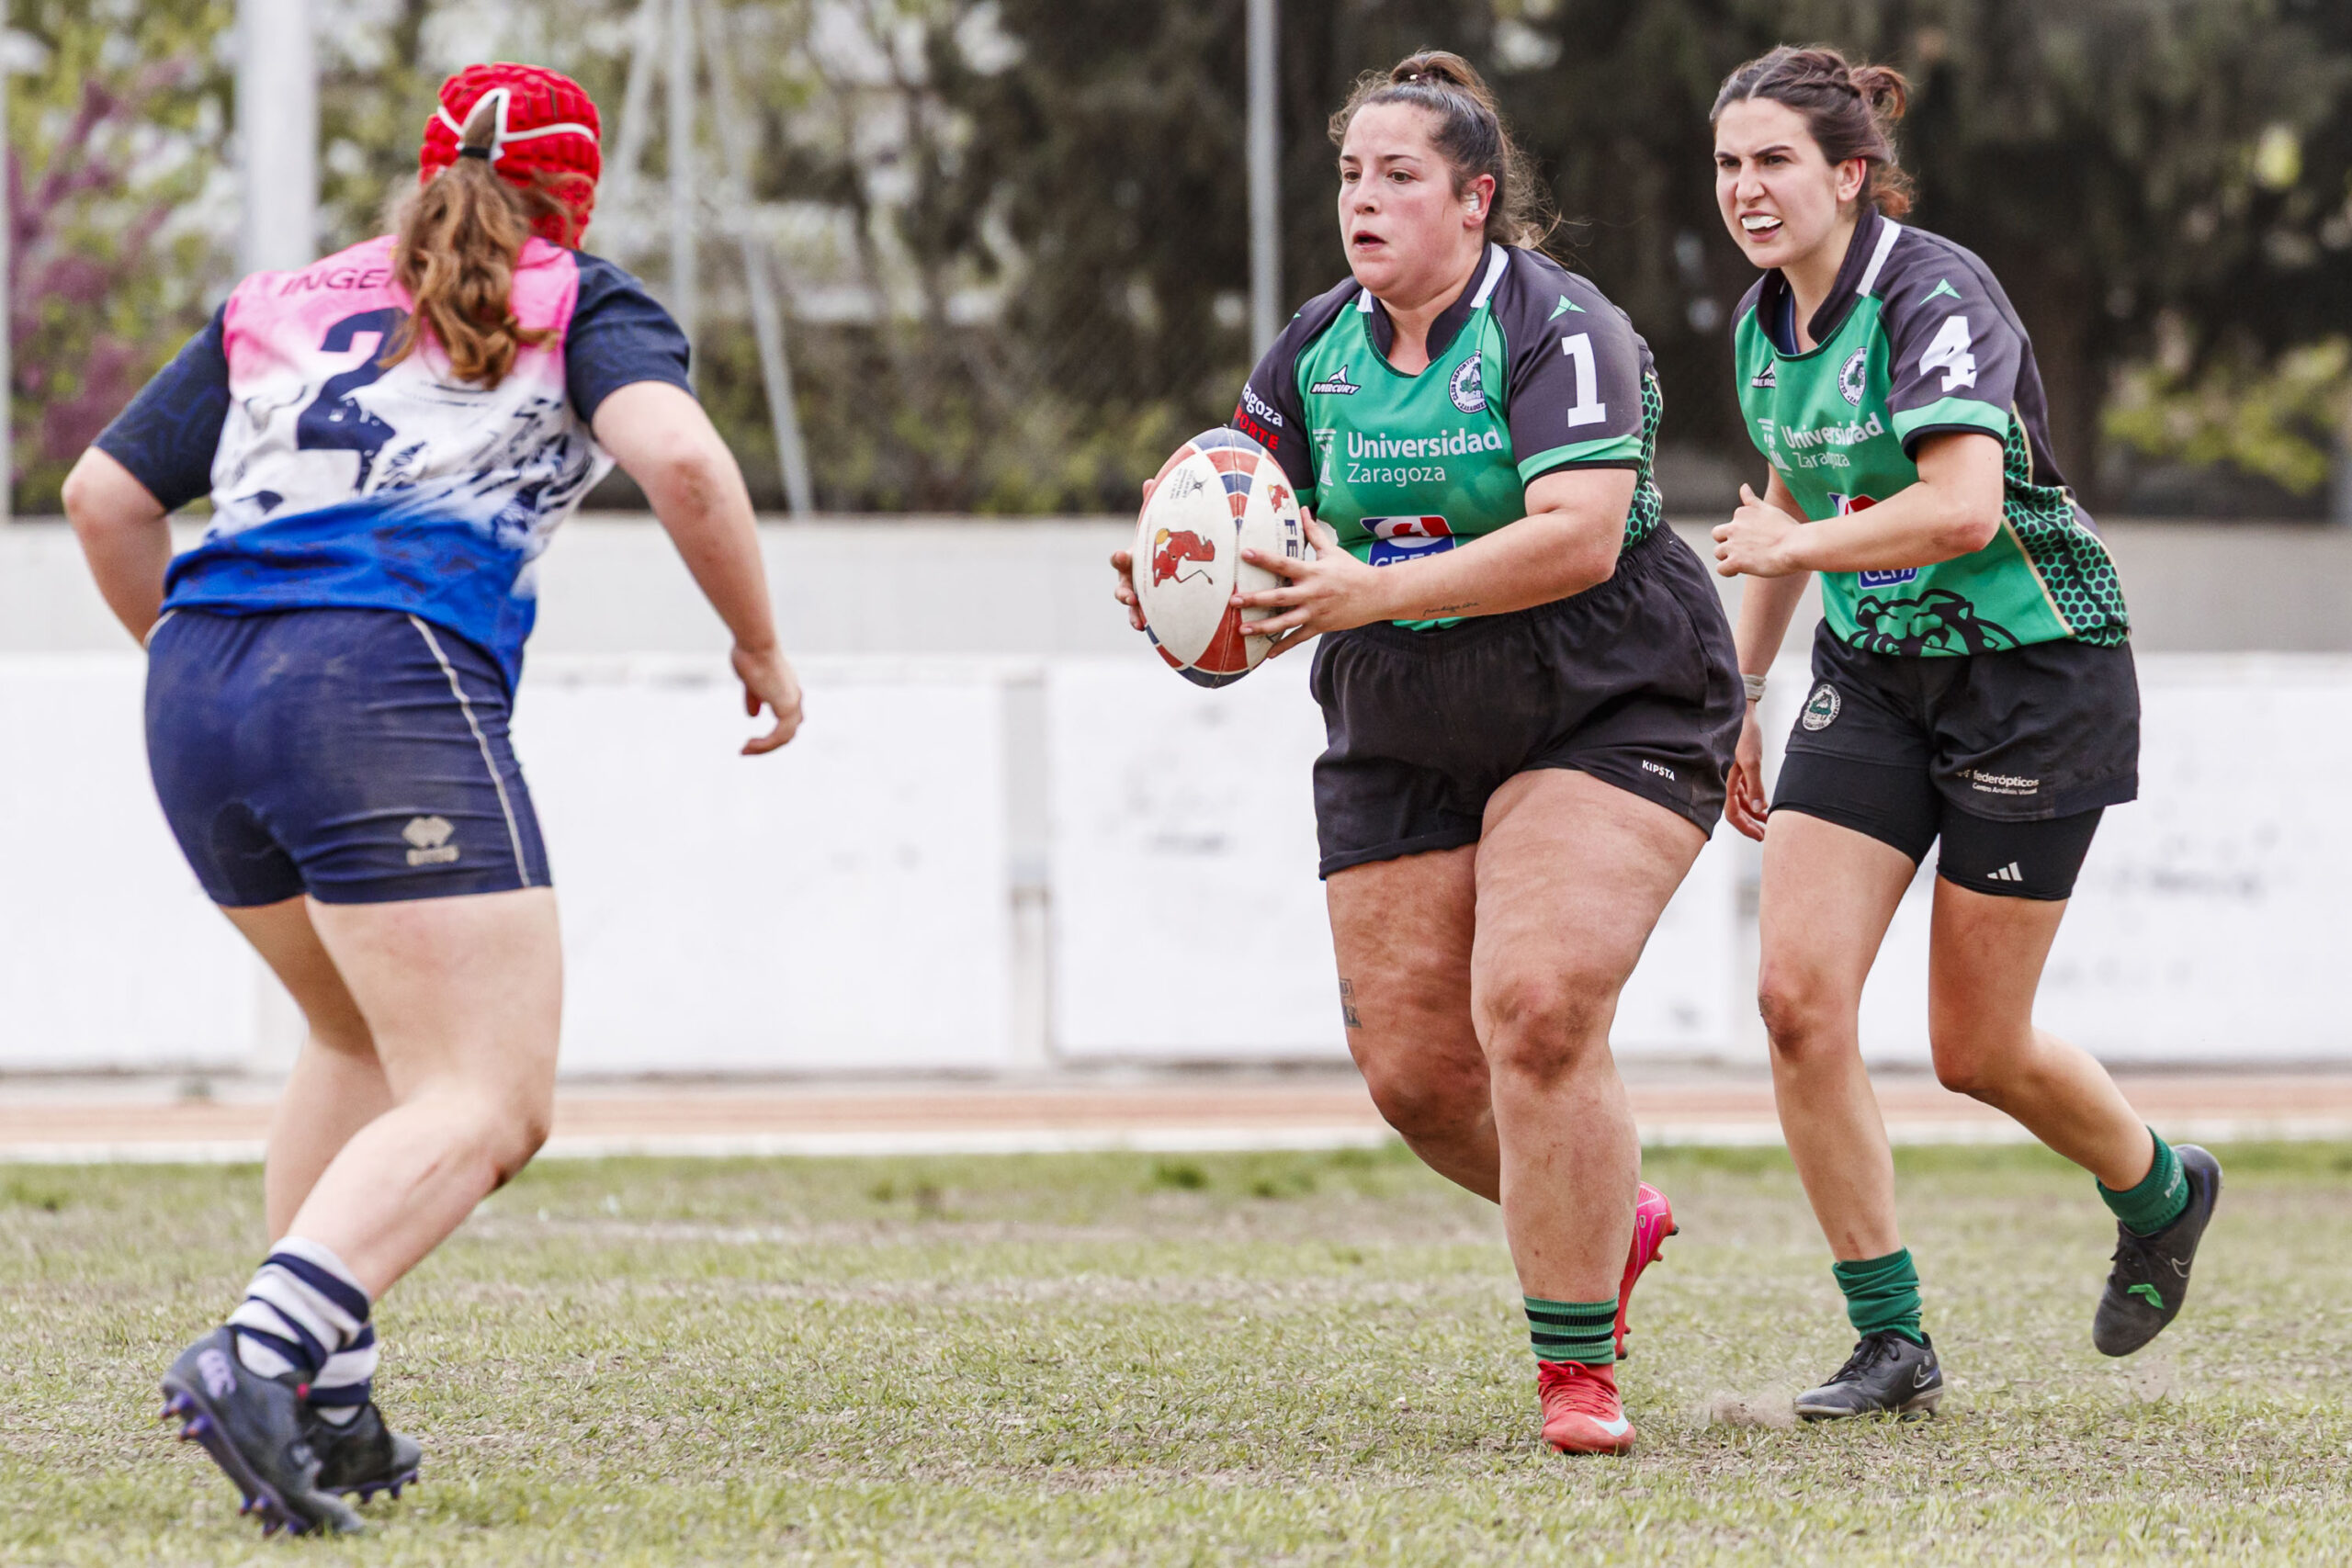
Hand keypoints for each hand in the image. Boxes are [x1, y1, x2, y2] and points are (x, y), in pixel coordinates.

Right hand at [731, 642, 803, 754]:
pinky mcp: (786, 707)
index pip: (789, 719)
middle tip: (747, 749)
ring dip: (764, 747)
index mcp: (788, 689)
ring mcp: (792, 702)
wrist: (755, 643)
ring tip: (745, 750)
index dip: (774, 733)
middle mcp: (794, 696)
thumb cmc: (750, 654)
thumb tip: (753, 715)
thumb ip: (754, 698)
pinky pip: (779, 735)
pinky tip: (749, 745)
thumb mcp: (750, 681)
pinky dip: (765, 745)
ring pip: (785, 737)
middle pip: (789, 731)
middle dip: (769, 744)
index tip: (752, 740)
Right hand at [1109, 477, 1155, 631]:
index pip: (1120, 559)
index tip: (1123, 557)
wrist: (1167, 564)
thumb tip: (1150, 480)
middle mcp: (1129, 578)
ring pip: (1129, 605)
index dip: (1120, 559)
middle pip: (1121, 586)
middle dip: (1123, 592)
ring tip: (1138, 621)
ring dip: (1132, 613)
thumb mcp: (1157, 526)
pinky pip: (1141, 617)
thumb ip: (1152, 506)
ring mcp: (1136, 594)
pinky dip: (1141, 622)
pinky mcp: (1146, 608)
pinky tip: (1147, 629)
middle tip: (1129, 597)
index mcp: (1131, 559)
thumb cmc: (1159, 543)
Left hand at [1232, 514, 1388, 657]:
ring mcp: (1316, 612)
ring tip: (1243, 630)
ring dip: (1263, 627)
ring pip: (1286, 622)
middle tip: (1234, 601)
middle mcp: (1312, 592)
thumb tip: (1303, 508)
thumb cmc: (1352, 571)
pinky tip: (1267, 654)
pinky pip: (1299, 638)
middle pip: (1279, 597)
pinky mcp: (1321, 626)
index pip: (1284, 563)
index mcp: (1312, 572)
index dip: (1264, 558)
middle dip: (1256, 599)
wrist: (1377, 594)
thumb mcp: (1332, 550)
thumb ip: (1313, 532)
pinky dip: (1284, 646)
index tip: (1245, 553)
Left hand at [1712, 484, 1806, 577]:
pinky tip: (1740, 570)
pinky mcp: (1735, 561)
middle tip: (1745, 549)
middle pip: (1717, 534)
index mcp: (1743, 513)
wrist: (1796, 546)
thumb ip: (1752, 500)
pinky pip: (1721, 569)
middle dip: (1726, 542)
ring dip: (1728, 557)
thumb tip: (1743, 486)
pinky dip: (1728, 571)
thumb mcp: (1769, 509)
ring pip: (1718, 553)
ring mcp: (1733, 545)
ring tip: (1746, 561)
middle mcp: (1734, 527)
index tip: (1757, 538)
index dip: (1742, 532)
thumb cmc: (1787, 529)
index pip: (1733, 522)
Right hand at [1724, 705, 1767, 840]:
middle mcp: (1727, 782)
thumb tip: (1758, 809)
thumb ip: (1754, 787)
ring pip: (1742, 803)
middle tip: (1765, 836)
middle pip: (1736, 811)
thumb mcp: (1752, 761)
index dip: (1745, 827)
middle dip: (1750, 825)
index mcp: (1726, 781)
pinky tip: (1764, 807)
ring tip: (1767, 824)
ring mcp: (1733, 777)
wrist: (1742, 715)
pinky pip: (1745, 793)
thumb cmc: (1744, 735)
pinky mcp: (1740, 771)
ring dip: (1753, 815)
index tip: (1760, 836)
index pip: (1733, 812)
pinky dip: (1754, 802)